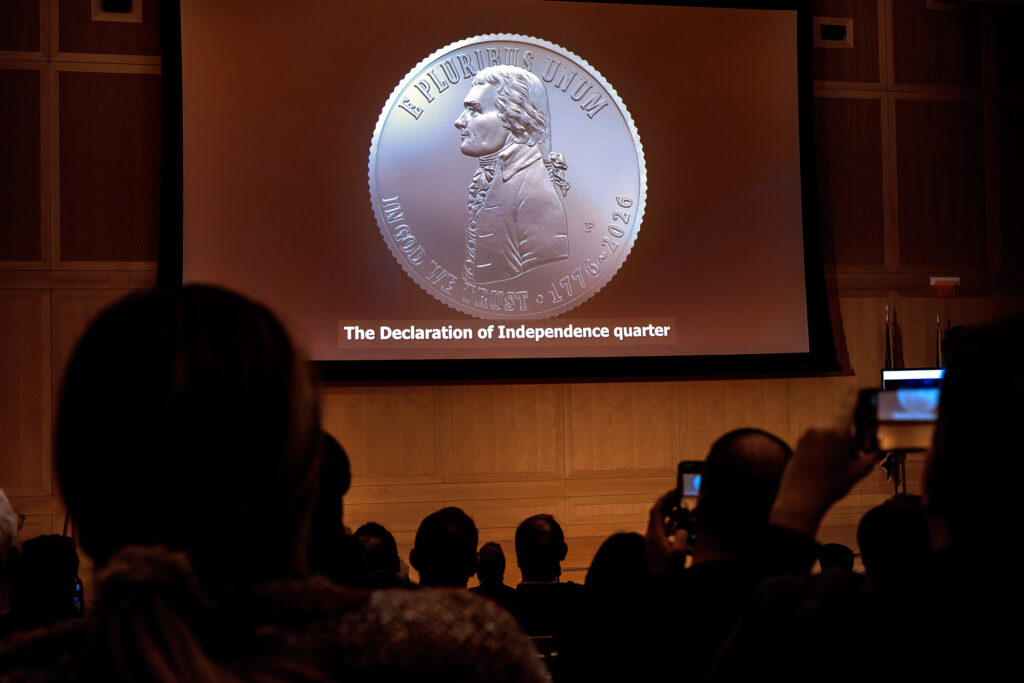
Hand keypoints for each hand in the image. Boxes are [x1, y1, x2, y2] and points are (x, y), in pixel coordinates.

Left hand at [646, 490, 689, 573]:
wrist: (660, 587)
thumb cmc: (668, 572)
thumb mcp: (678, 554)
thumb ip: (680, 537)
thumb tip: (681, 529)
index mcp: (654, 535)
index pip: (656, 510)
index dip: (664, 499)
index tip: (674, 491)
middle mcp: (651, 537)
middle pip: (658, 515)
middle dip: (669, 505)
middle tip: (680, 497)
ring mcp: (654, 543)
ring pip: (662, 524)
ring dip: (673, 518)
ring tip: (684, 512)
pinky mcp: (658, 550)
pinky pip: (666, 535)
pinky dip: (675, 531)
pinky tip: (685, 534)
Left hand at [769, 407, 877, 536]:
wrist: (800, 498)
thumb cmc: (829, 486)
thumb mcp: (858, 471)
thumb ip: (871, 456)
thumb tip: (878, 448)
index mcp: (836, 431)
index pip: (848, 407)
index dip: (854, 396)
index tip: (856, 386)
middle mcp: (819, 428)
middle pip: (841, 424)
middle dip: (850, 437)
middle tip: (852, 458)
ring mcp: (807, 434)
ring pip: (829, 433)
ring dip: (837, 444)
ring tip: (836, 467)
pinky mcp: (800, 442)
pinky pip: (818, 439)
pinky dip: (825, 448)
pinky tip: (825, 467)